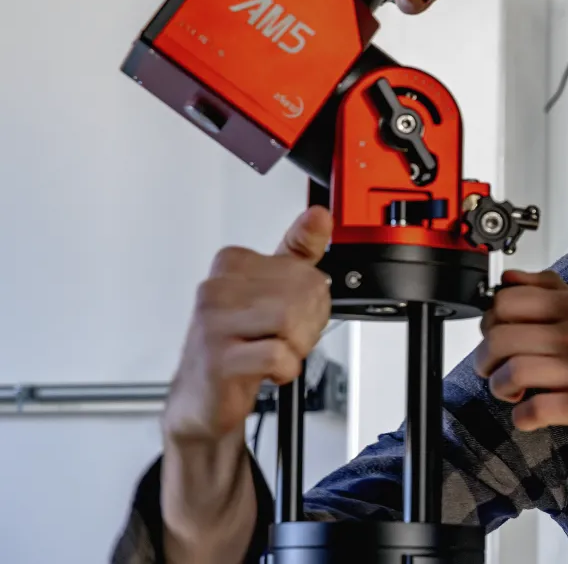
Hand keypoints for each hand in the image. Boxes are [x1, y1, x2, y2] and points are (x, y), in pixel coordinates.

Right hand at [162, 206, 333, 444]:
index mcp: (233, 264)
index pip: (303, 269)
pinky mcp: (218, 358)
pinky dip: (285, 369)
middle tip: (287, 339)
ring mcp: (213, 322)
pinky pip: (277, 356)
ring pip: (290, 320)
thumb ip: (298, 252)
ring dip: (296, 347)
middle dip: (308, 324)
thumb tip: (318, 215)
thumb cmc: (237, 345)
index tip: (292, 314)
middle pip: (301, 293)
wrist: (201, 399)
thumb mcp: (272, 292)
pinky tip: (267, 371)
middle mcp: (218, 288)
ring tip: (276, 353)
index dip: (311, 300)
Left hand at [473, 269, 567, 464]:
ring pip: (513, 371)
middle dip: (487, 360)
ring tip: (514, 393)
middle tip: (497, 371)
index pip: (507, 299)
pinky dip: (523, 417)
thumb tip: (511, 277)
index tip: (499, 338)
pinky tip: (532, 415)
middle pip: (501, 336)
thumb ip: (553, 293)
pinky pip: (535, 409)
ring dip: (501, 388)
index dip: (491, 321)